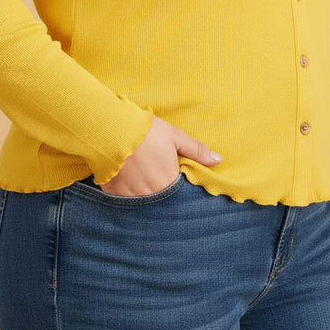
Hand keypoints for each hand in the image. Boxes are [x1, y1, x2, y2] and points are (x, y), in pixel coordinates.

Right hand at [100, 114, 221, 195]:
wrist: (111, 129)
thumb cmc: (146, 132)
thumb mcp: (175, 137)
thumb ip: (197, 151)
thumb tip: (218, 160)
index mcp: (168, 182)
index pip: (180, 193)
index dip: (177, 185)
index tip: (172, 175)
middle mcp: (151, 194)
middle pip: (161, 198)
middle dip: (161, 189)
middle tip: (154, 174)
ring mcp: (131, 197)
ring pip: (143, 200)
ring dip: (144, 192)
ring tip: (140, 176)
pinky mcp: (114, 194)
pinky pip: (124, 200)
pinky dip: (127, 192)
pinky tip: (126, 179)